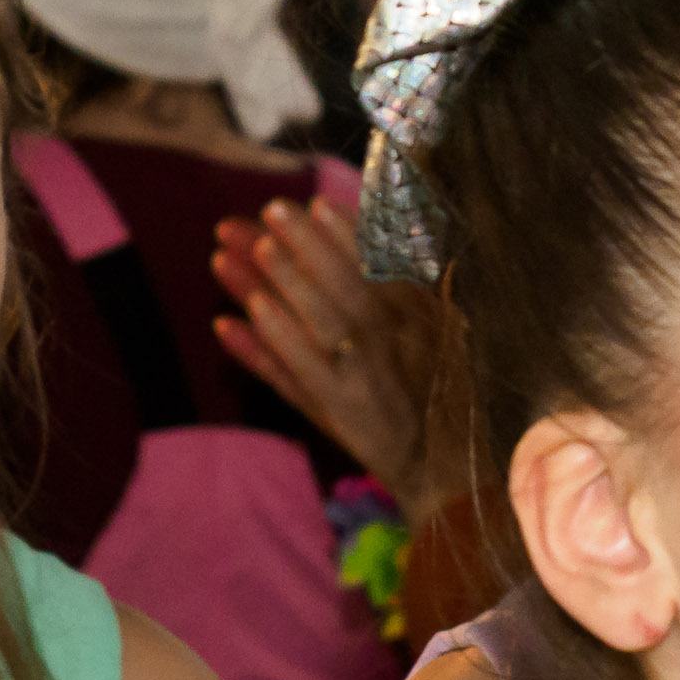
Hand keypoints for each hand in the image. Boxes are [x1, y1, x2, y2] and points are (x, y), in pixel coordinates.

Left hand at [207, 192, 460, 515]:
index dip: (347, 233)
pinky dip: (268, 343)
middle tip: (269, 211)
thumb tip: (378, 235)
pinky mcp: (341, 409)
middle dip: (305, 244)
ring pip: (319, 319)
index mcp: (422, 315)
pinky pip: (299, 371)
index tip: (316, 206)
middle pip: (345, 281)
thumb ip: (410, 288)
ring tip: (242, 250)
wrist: (450, 474)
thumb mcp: (439, 335)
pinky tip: (230, 320)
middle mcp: (397, 339)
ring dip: (282, 281)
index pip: (382, 264)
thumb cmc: (441, 397)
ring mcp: (366, 373)